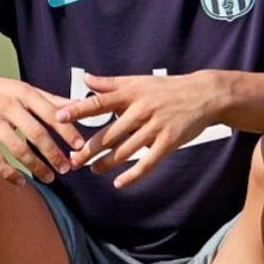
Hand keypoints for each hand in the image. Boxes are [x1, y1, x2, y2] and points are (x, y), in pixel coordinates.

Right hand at [0, 66, 84, 184]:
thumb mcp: (23, 89)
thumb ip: (50, 99)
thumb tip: (79, 105)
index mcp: (23, 92)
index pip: (50, 113)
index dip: (66, 130)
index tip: (79, 146)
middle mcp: (7, 105)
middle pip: (36, 133)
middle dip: (53, 153)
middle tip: (66, 169)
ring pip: (17, 149)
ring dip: (35, 166)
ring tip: (49, 178)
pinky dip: (9, 173)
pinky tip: (21, 182)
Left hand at [57, 72, 222, 187]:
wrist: (204, 95)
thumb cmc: (166, 88)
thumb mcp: (138, 81)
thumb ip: (111, 83)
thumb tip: (86, 79)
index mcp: (131, 95)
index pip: (99, 102)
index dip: (78, 110)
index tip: (59, 117)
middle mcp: (141, 111)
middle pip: (109, 133)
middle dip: (88, 149)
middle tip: (72, 160)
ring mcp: (155, 127)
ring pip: (125, 150)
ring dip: (106, 163)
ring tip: (92, 170)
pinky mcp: (169, 142)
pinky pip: (148, 162)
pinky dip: (133, 174)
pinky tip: (119, 183)